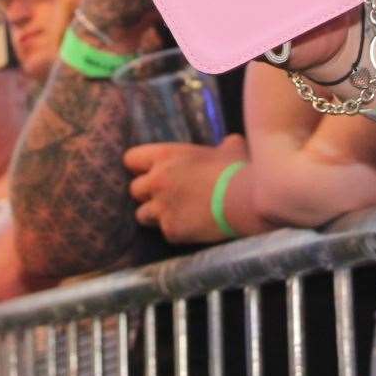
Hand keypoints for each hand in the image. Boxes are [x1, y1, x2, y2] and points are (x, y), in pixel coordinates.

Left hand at [124, 134, 249, 243]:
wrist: (245, 201)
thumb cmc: (237, 169)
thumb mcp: (229, 147)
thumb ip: (221, 145)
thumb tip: (229, 143)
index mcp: (165, 156)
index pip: (131, 159)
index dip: (141, 167)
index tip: (151, 172)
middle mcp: (156, 181)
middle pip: (134, 190)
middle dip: (148, 194)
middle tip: (167, 197)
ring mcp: (161, 207)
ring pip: (142, 215)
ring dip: (156, 215)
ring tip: (176, 215)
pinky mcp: (171, 230)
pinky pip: (166, 233)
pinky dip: (176, 232)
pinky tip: (193, 228)